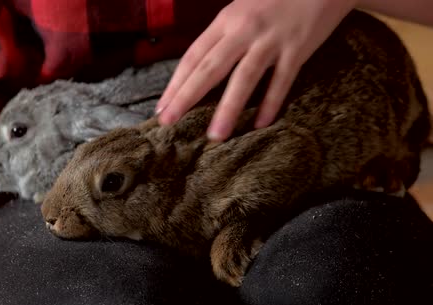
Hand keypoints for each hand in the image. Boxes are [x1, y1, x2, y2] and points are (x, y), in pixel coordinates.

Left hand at [156, 0, 356, 140]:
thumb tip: (200, 69)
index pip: (193, 56)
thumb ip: (223, 36)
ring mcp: (271, 39)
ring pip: (244, 77)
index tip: (162, 108)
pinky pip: (282, 80)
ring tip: (215, 136)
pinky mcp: (298, 48)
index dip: (176, 83)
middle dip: (186, 97)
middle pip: (210, 68)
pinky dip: (271, 102)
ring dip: (228, 108)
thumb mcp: (242, 9)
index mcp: (226, 20)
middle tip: (169, 122)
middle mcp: (244, 29)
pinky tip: (260, 124)